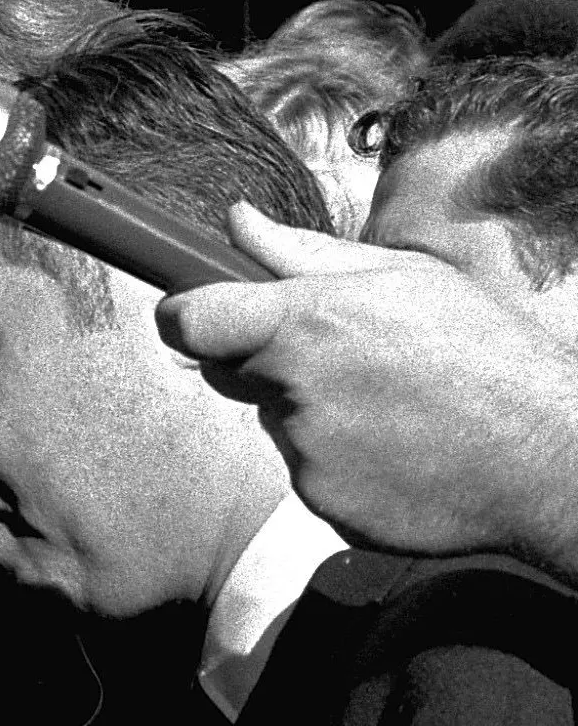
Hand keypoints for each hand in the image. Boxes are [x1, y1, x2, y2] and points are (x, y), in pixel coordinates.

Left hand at [158, 205, 577, 579]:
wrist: (550, 456)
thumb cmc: (484, 353)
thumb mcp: (403, 277)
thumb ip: (304, 253)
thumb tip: (236, 221)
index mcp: (306, 322)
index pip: (190, 320)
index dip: (184, 314)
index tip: (192, 313)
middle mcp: (294, 389)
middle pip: (228, 369)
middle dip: (262, 359)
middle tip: (340, 357)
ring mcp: (308, 453)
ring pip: (276, 421)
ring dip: (310, 411)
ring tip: (391, 405)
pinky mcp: (326, 504)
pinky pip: (308, 471)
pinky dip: (339, 461)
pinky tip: (399, 448)